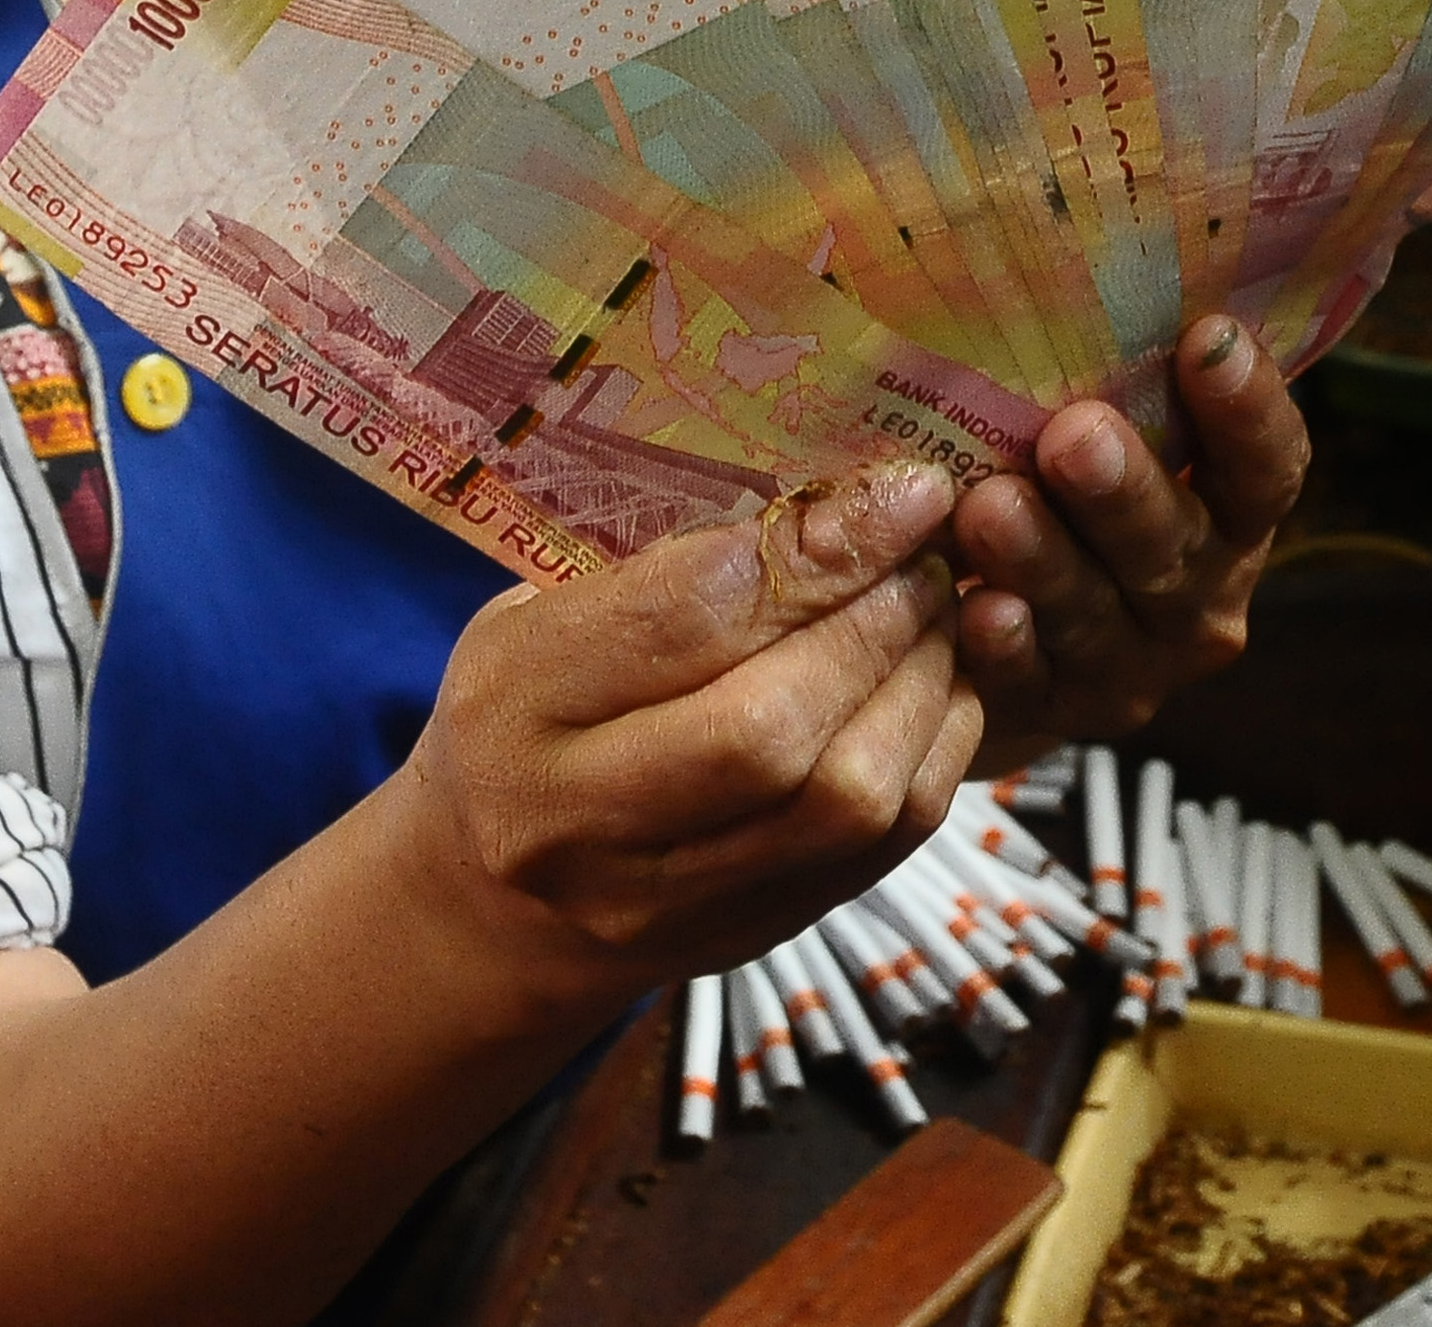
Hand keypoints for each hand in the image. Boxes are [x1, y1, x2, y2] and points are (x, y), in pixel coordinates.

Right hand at [393, 462, 978, 985]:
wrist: (493, 900)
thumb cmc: (531, 710)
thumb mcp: (551, 611)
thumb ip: (672, 567)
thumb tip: (847, 505)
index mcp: (515, 702)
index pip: (688, 617)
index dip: (819, 549)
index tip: (906, 493)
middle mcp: (575, 821)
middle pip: (771, 725)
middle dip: (879, 623)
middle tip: (927, 559)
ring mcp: (663, 903)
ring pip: (842, 800)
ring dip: (921, 688)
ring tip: (938, 619)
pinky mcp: (744, 938)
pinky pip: (879, 850)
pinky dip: (933, 755)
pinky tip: (938, 691)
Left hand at [949, 314, 1307, 756]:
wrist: (1009, 639)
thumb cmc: (1057, 486)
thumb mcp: (1108, 434)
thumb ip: (1110, 377)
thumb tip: (1057, 238)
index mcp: (1232, 513)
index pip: (1267, 466)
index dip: (1247, 407)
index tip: (1208, 334)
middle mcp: (1200, 592)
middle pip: (1176, 543)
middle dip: (1126, 488)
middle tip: (1076, 432)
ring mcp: (1133, 664)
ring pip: (1097, 611)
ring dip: (1046, 559)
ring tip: (991, 508)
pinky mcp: (1056, 714)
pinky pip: (1032, 683)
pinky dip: (1004, 649)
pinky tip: (974, 610)